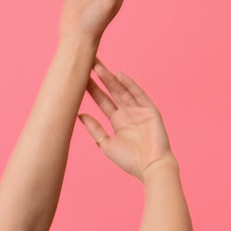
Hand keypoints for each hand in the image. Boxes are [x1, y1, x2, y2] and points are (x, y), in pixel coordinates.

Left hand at [78, 63, 172, 178]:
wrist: (151, 168)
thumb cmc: (130, 161)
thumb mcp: (106, 144)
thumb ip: (94, 129)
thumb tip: (79, 115)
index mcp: (118, 121)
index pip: (103, 100)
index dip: (92, 89)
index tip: (80, 78)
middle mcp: (128, 113)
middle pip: (112, 91)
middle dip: (100, 78)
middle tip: (88, 62)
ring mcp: (139, 111)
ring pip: (123, 90)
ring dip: (111, 78)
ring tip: (98, 66)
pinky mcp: (150, 111)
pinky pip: (139, 95)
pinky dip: (130, 85)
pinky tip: (119, 75)